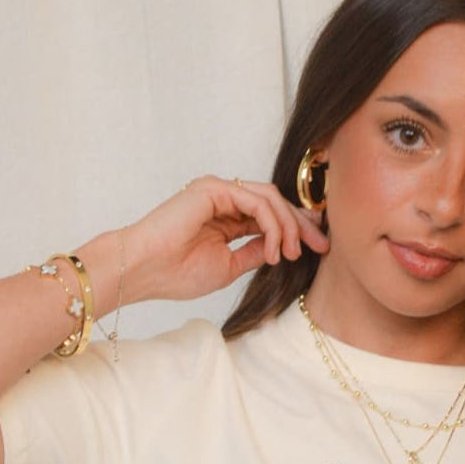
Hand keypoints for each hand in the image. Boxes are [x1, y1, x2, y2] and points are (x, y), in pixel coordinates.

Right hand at [123, 175, 329, 303]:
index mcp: (226, 217)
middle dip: (302, 224)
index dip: (297, 230)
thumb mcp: (228, 267)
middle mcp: (224, 200)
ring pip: (270, 199)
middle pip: (275, 203)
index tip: (318, 248)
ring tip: (292, 253)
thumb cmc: (175, 273)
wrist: (143, 270)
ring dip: (288, 225)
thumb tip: (279, 248)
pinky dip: (272, 224)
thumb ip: (253, 252)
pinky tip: (274, 248)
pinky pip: (256, 201)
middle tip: (321, 246)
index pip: (270, 217)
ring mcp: (218, 192)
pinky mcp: (214, 189)